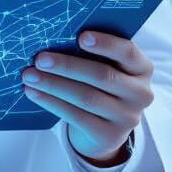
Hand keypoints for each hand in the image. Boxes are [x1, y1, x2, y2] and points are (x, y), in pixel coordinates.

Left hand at [21, 30, 153, 165]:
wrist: (105, 129)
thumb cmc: (100, 85)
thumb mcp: (106, 67)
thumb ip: (92, 53)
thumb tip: (56, 35)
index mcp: (142, 69)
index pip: (127, 52)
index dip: (106, 44)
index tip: (81, 37)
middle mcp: (141, 93)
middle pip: (102, 76)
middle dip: (67, 66)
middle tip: (39, 59)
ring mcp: (127, 117)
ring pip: (86, 97)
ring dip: (53, 84)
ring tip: (29, 76)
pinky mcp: (110, 136)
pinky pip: (76, 116)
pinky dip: (51, 102)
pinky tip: (33, 93)